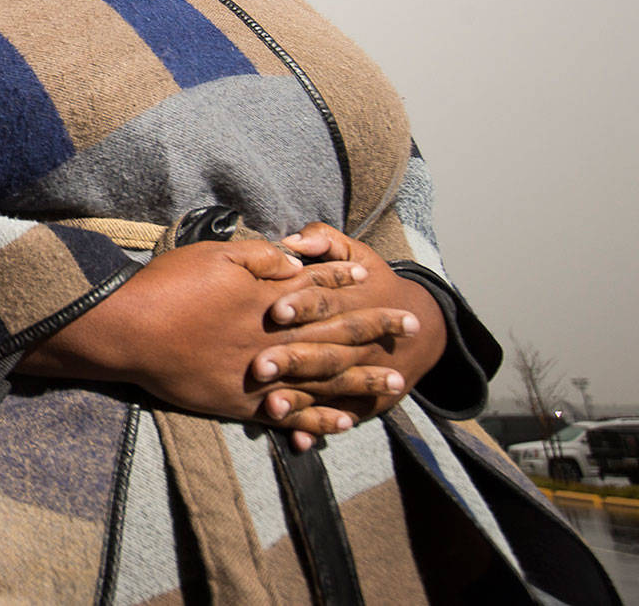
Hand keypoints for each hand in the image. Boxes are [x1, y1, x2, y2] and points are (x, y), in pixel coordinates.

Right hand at [18, 238, 388, 443]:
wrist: (129, 331)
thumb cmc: (165, 287)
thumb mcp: (211, 255)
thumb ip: (258, 257)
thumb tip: (294, 259)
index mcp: (266, 297)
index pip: (317, 286)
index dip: (346, 279)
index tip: (374, 277)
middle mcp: (273, 336)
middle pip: (334, 332)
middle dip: (374, 328)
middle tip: (412, 326)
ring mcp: (262, 373)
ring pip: (324, 378)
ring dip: (362, 378)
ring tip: (395, 383)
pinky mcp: (243, 401)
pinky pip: (292, 414)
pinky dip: (320, 420)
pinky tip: (346, 423)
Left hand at [251, 223, 446, 447]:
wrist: (424, 324)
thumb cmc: (373, 282)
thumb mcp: (358, 254)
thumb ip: (326, 241)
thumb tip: (294, 241)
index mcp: (353, 301)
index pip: (325, 301)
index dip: (302, 305)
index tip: (275, 311)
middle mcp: (356, 341)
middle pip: (324, 349)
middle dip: (294, 358)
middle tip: (258, 366)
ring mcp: (360, 374)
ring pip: (329, 387)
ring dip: (303, 400)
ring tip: (273, 407)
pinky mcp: (363, 400)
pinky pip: (339, 416)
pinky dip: (319, 429)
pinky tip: (299, 441)